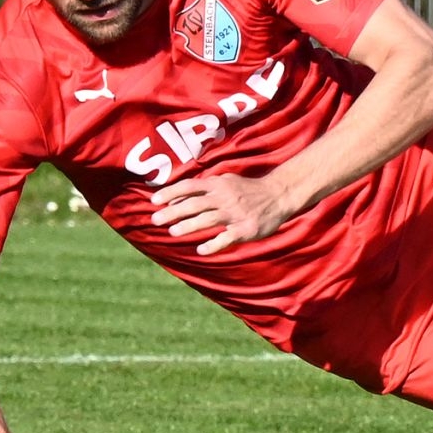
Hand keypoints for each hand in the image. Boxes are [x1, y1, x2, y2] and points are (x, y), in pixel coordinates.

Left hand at [149, 172, 305, 255]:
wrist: (278, 195)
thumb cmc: (247, 189)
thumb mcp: (225, 182)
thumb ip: (201, 189)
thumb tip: (174, 198)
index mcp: (218, 184)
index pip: (189, 186)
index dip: (170, 193)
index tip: (154, 201)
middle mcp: (224, 197)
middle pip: (194, 204)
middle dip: (173, 212)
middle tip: (155, 220)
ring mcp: (235, 214)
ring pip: (208, 220)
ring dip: (188, 226)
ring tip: (173, 232)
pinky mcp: (245, 229)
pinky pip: (226, 238)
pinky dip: (213, 244)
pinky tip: (201, 250)